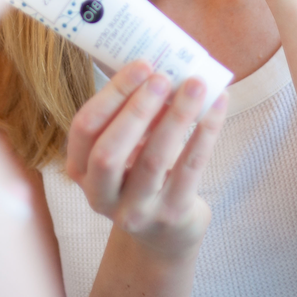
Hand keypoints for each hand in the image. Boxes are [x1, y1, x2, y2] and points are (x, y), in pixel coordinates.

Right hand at [66, 61, 227, 260]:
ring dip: (176, 116)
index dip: (112, 94)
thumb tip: (160, 65)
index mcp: (80, 169)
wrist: (165, 231)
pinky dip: (205, 133)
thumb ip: (131, 113)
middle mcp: (100, 195)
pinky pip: (189, 168)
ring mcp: (135, 211)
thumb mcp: (124, 147)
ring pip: (153, 160)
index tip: (142, 64)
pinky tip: (216, 105)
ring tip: (196, 84)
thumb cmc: (141, 171)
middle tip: (163, 76)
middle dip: (137, 109)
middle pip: (109, 151)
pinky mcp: (170, 215)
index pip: (85, 128)